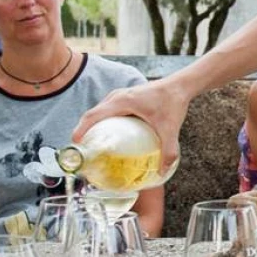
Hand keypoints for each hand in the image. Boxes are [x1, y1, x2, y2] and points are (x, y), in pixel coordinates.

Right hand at [73, 78, 189, 173]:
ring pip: (99, 112)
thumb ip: (168, 151)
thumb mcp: (170, 128)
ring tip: (90, 146)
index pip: (93, 116)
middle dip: (83, 132)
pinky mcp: (125, 98)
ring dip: (91, 127)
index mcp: (122, 101)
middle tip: (82, 152)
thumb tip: (163, 172)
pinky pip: (108, 111)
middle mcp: (117, 96)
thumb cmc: (173, 102)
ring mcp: (120, 96)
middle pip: (92, 115)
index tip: (75, 147)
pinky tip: (109, 137)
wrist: (180, 85)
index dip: (80, 131)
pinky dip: (102, 122)